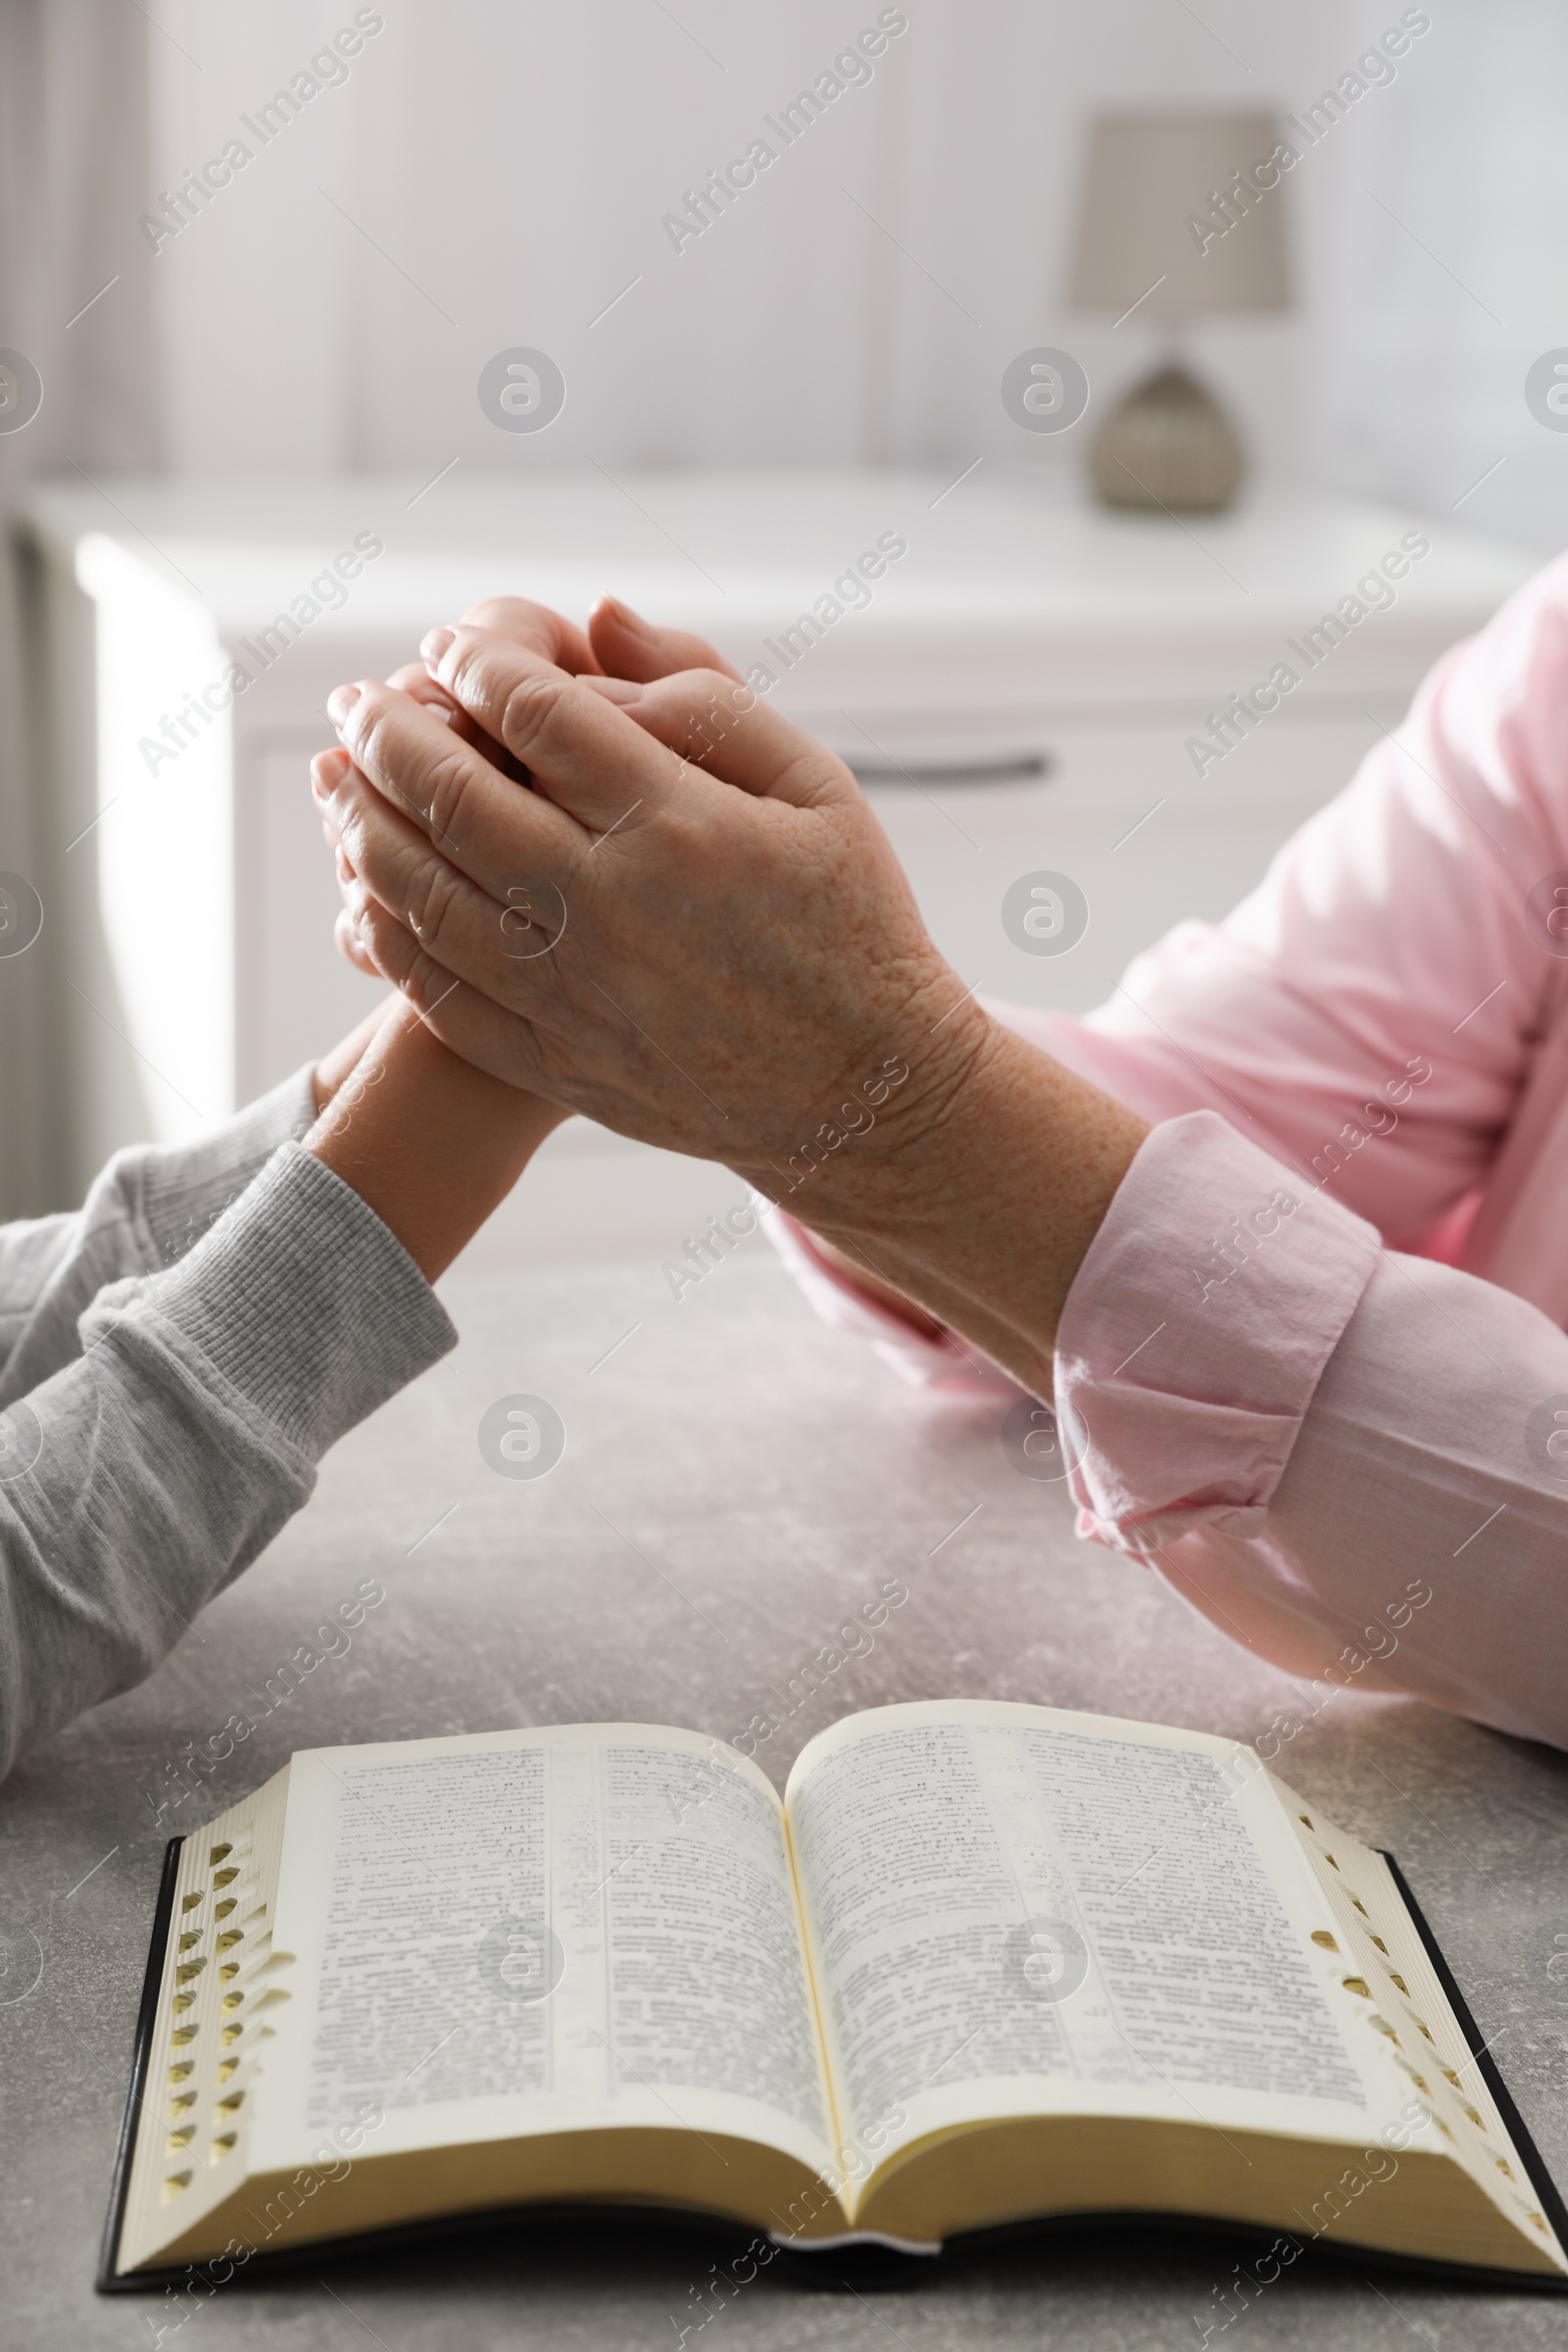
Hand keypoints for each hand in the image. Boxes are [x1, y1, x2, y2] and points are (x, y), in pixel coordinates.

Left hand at [319, 598, 1148, 1386]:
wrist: (861, 1098)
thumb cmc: (850, 927)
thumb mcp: (818, 786)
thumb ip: (707, 696)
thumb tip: (598, 619)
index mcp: (680, 824)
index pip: (535, 712)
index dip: (473, 664)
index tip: (448, 648)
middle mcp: (611, 907)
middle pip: (452, 795)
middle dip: (387, 732)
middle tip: (357, 700)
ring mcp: (573, 992)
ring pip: (422, 893)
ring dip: (361, 824)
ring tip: (338, 778)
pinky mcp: (553, 1060)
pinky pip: (436, 990)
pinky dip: (384, 934)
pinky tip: (363, 893)